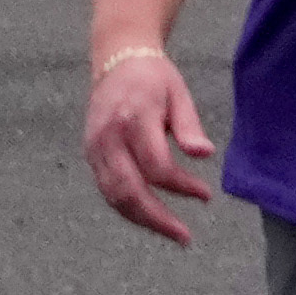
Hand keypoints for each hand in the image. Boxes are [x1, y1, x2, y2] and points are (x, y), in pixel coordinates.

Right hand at [85, 42, 219, 240]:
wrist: (117, 58)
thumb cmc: (153, 78)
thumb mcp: (178, 94)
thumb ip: (189, 126)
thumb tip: (205, 154)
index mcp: (134, 117)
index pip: (157, 166)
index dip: (182, 186)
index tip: (206, 194)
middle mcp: (109, 136)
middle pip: (129, 190)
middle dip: (158, 219)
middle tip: (184, 236)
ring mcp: (95, 146)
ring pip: (114, 197)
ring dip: (142, 220)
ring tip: (170, 231)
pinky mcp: (89, 153)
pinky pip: (107, 190)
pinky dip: (127, 208)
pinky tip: (149, 216)